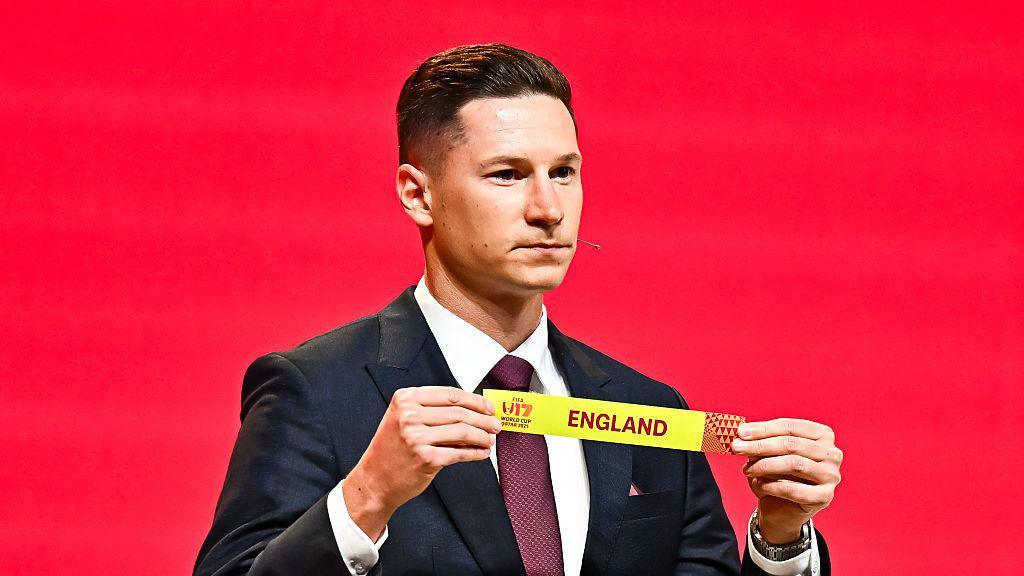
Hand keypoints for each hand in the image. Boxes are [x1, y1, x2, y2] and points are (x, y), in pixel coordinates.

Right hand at [343, 386, 501, 539]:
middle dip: (483, 419)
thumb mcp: (404, 419)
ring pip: (463, 431)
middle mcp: (409, 415)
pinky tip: (482, 453)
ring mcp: (416, 437)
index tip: (488, 407)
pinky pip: (460, 453)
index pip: (449, 394)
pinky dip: (476, 453)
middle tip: (495, 425)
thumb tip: (472, 410)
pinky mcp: (426, 458)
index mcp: (405, 399)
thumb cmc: (392, 449)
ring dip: (482, 436)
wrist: (374, 480)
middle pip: (459, 412)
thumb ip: (432, 411)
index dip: (474, 400)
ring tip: (490, 439)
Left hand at [730, 418, 842, 543]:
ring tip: (746, 469)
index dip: (764, 428)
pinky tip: (758, 484)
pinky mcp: (824, 497)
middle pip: (791, 444)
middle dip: (760, 445)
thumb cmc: (777, 473)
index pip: (791, 426)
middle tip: (736, 448)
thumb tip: (742, 434)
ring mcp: (831, 476)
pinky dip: (771, 485)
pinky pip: (793, 489)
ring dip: (764, 465)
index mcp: (822, 434)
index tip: (740, 432)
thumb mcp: (769, 453)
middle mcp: (832, 453)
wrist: (783, 509)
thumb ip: (760, 440)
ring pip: (794, 464)